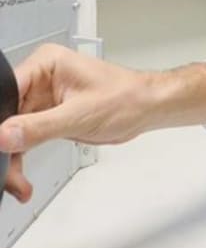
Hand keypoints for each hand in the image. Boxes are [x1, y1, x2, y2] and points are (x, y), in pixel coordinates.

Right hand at [0, 43, 205, 202]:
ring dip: (11, 159)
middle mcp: (41, 78)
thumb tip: (4, 135)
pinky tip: (21, 179)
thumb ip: (39, 127)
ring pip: (11, 132)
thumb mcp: (81, 115)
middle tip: (7, 172)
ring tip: (17, 183)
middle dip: (4, 146)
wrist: (149, 108)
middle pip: (4, 115)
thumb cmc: (128, 98)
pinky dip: (21, 159)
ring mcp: (44, 98)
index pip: (6, 91)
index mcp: (47, 64)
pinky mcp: (49, 116)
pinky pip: (25, 139)